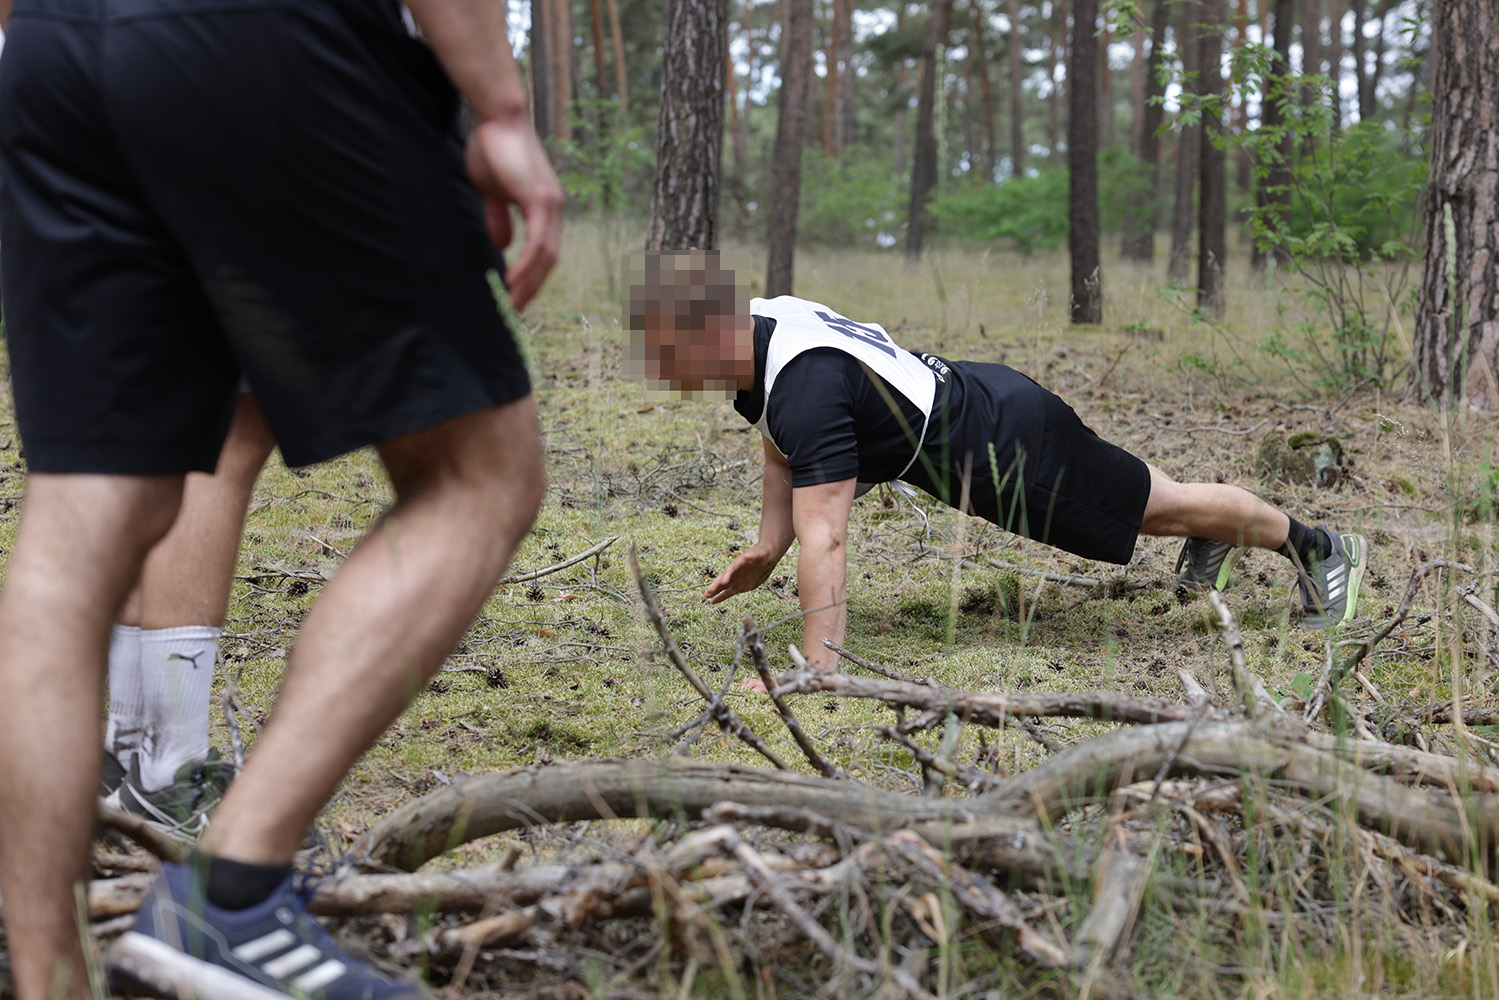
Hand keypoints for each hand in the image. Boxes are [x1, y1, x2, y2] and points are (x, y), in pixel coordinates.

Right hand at [464, 117, 563, 311]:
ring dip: (530, 283)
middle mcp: (554, 208)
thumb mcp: (492, 191)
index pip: (544, 251)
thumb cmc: (492, 147)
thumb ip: (498, 217)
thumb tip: (502, 244)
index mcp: (544, 207)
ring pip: (546, 256)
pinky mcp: (540, 200)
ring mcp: (551, 204)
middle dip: (533, 287)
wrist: (496, 117)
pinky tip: (513, 282)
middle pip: (549, 260)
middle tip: (517, 310)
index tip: (517, 296)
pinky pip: (537, 243)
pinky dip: (527, 265)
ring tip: (514, 304)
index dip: (533, 275)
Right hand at [704, 546, 779, 602]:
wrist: (767, 558)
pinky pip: (729, 592)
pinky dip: (721, 597)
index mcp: (739, 563)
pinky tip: (713, 601)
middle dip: (716, 585)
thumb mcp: (761, 553)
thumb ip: (754, 555)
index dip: (727, 575)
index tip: (723, 582)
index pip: (731, 569)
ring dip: (715, 591)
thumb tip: (747, 556)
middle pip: (723, 578)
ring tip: (706, 596)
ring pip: (723, 586)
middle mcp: (735, 571)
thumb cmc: (764, 553)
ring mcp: (736, 579)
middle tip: (708, 592)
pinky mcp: (740, 586)